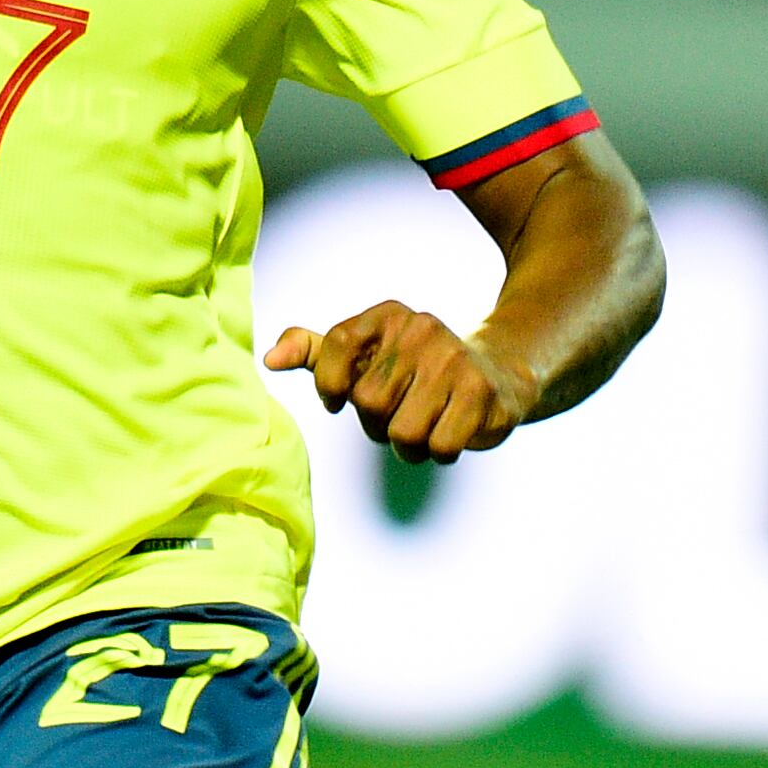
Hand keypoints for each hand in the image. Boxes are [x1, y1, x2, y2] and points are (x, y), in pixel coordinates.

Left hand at [265, 301, 543, 464]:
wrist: (498, 373)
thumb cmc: (417, 371)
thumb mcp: (367, 354)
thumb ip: (316, 352)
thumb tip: (269, 358)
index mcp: (389, 315)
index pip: (336, 345)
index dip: (329, 384)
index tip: (338, 399)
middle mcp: (421, 328)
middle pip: (369, 403)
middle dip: (378, 425)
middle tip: (400, 413)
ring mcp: (454, 359)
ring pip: (402, 433)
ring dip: (409, 446)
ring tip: (426, 425)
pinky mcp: (481, 392)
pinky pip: (438, 447)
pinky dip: (440, 453)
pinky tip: (450, 432)